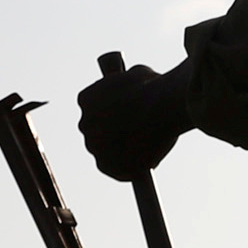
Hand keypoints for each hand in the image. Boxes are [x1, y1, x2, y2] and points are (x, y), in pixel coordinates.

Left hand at [77, 58, 194, 180]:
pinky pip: (115, 171)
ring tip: (144, 151)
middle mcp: (85, 123)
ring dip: (120, 153)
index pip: (94, 108)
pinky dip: (127, 172)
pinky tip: (142, 169)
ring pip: (105, 153)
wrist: (162, 105)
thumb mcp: (136, 76)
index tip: (125, 116)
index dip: (112, 112)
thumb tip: (137, 95)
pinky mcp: (107, 165)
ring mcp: (94, 146)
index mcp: (87, 99)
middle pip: (98, 132)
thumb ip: (128, 89)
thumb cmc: (153, 88)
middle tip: (135, 135)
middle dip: (113, 134)